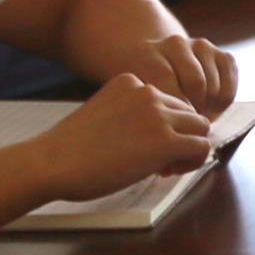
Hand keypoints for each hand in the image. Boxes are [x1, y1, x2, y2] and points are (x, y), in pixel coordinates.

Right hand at [34, 74, 218, 200]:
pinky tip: (167, 173)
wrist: (52, 162)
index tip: (146, 146)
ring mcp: (158, 114)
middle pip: (189, 112)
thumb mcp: (104, 114)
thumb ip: (133, 116)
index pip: (169, 100)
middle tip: (158, 161)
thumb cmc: (70, 149)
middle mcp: (149, 91)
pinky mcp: (165, 140)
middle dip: (180, 137)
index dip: (165, 126)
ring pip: (201, 128)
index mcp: (131, 81)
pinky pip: (202, 147)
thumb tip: (161, 135)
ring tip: (164, 168)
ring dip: (189, 149)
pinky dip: (193, 162)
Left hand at [109, 32, 238, 113]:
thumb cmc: (142, 93)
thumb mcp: (134, 98)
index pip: (167, 82)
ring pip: (213, 86)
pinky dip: (222, 103)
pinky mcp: (222, 54)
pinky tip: (209, 109)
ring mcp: (200, 46)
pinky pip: (229, 85)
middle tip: (187, 126)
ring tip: (195, 119)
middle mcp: (175, 43)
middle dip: (194, 109)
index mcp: (148, 52)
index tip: (173, 126)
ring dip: (208, 107)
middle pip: (195, 82)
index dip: (174, 109)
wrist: (157, 66)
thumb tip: (164, 140)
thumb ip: (145, 112)